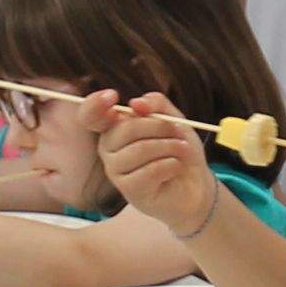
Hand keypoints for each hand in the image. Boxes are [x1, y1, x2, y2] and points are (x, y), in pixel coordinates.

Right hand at [98, 92, 218, 239]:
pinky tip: (176, 167)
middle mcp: (108, 148)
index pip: (90, 115)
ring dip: (169, 146)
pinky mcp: (129, 190)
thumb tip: (137, 103)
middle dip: (159, 126)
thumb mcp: (173, 120)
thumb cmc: (179, 152)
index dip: (95, 104)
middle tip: (178, 131)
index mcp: (114, 128)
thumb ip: (157, 105)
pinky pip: (149, 171)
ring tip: (182, 150)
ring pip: (139, 150)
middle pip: (125, 129)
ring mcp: (116, 171)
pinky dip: (170, 165)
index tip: (113, 96)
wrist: (195, 186)